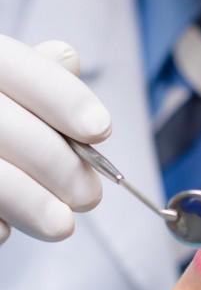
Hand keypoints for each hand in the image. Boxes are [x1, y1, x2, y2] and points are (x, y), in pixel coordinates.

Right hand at [0, 36, 110, 243]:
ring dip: (29, 203)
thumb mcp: (8, 88)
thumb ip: (38, 76)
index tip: (101, 130)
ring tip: (62, 225)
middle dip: (56, 164)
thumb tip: (67, 58)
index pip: (16, 66)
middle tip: (90, 196)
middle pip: (3, 125)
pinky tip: (6, 231)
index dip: (62, 98)